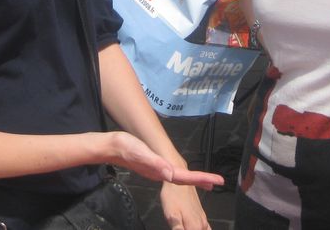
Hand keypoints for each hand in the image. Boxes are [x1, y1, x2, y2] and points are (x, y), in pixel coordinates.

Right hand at [105, 132, 223, 189]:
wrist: (111, 147)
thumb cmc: (125, 148)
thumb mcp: (141, 154)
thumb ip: (155, 164)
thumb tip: (171, 174)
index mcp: (161, 171)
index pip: (185, 177)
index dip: (202, 179)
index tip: (217, 181)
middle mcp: (161, 174)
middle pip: (185, 180)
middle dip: (202, 181)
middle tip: (218, 182)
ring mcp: (157, 172)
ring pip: (179, 179)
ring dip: (194, 180)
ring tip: (208, 181)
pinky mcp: (154, 168)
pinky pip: (172, 175)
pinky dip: (183, 176)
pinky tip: (184, 176)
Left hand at [160, 182, 211, 229]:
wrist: (179, 178)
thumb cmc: (173, 196)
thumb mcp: (171, 215)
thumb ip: (177, 229)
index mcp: (195, 227)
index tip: (181, 228)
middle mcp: (202, 225)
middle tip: (182, 226)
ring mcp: (204, 221)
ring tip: (189, 227)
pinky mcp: (202, 217)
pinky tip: (197, 228)